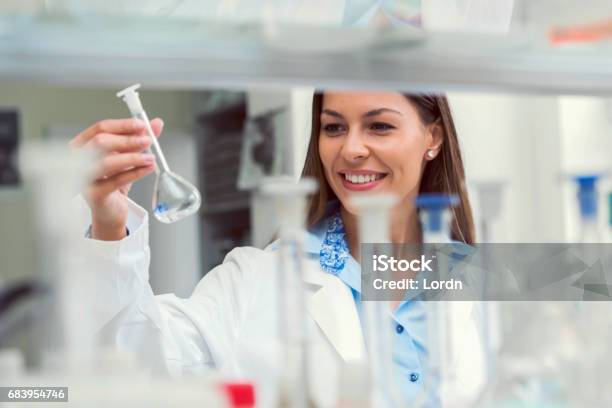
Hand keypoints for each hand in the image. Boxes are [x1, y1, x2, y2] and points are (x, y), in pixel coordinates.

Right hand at [69, 118, 163, 239]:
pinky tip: (148, 168)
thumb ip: (139, 139)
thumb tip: (156, 123)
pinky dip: (135, 173)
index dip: (123, 125)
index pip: (101, 128)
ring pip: (107, 162)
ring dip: (133, 157)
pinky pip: (116, 181)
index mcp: (82, 145)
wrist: (110, 210)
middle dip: (128, 140)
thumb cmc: (113, 181)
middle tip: (148, 141)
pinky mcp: (94, 194)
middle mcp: (78, 160)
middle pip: (101, 142)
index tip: (142, 125)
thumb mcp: (127, 156)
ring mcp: (83, 177)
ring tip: (150, 157)